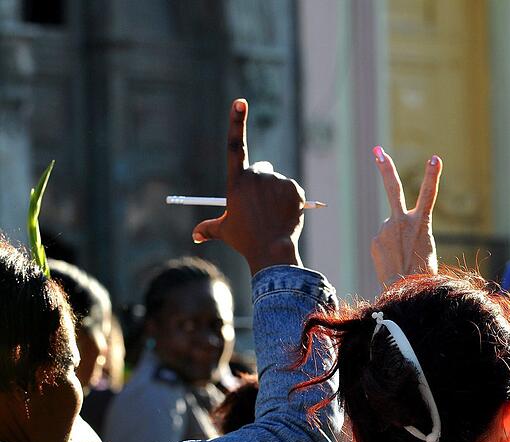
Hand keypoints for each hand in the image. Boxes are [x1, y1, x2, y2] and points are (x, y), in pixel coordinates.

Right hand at [193, 99, 305, 274]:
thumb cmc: (245, 240)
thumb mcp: (225, 231)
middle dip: (260, 182)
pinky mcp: (294, 188)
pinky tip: (286, 214)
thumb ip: (209, 228)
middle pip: (260, 169)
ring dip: (275, 194)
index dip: (236, 121)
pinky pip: (292, 190)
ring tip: (272, 215)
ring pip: (277, 183)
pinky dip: (290, 200)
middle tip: (260, 205)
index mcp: (236, 181)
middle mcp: (256, 176)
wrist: (271, 250)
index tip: (240, 102)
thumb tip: (195, 235)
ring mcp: (276, 181)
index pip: (235, 144)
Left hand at [370, 146, 441, 285]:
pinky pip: (382, 240)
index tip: (435, 158)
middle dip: (386, 168)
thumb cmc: (422, 273)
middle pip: (393, 189)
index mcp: (421, 223)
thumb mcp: (425, 247)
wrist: (404, 290)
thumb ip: (410, 230)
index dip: (432, 176)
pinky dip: (388, 249)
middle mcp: (401, 222)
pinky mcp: (375, 240)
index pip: (429, 195)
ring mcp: (385, 230)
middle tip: (377, 150)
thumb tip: (391, 225)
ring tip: (402, 260)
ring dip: (395, 240)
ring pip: (390, 228)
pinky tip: (393, 263)